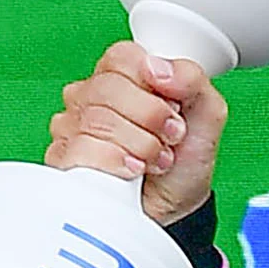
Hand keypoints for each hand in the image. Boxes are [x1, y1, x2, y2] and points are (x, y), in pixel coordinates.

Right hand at [46, 41, 227, 225]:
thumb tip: (158, 68)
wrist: (173, 210)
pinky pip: (81, 150)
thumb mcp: (206, 113)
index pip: (122, 57)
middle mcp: (92, 96)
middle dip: (150, 120)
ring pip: (96, 121)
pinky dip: (115, 164)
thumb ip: (192, 79)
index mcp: (124, 75)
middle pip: (108, 88)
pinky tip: (131, 172)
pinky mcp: (62, 159)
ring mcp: (72, 126)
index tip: (173, 108)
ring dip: (139, 146)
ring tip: (153, 159)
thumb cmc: (183, 161)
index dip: (153, 84)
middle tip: (168, 138)